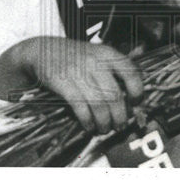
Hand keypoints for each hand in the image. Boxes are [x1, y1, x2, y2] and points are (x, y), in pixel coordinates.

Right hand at [18, 37, 143, 133]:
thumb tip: (131, 99)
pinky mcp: (63, 83)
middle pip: (115, 95)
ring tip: (105, 129)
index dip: (137, 91)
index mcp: (107, 53)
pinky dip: (87, 121)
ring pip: (99, 104)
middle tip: (120, 126)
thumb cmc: (75, 57)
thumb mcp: (96, 54)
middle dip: (120, 116)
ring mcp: (78, 72)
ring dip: (104, 122)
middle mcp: (95, 62)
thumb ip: (113, 69)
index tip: (135, 103)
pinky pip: (80, 107)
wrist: (42, 50)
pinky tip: (89, 127)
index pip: (131, 72)